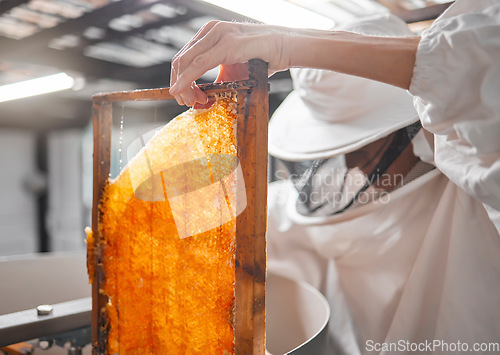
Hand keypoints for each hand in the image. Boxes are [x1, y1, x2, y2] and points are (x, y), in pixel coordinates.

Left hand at [169, 21, 290, 106]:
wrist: (284, 48)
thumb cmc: (261, 59)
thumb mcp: (233, 73)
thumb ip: (216, 83)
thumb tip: (198, 101)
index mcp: (209, 34)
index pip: (184, 58)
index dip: (180, 80)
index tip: (185, 98)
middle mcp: (210, 30)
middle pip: (180, 60)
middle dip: (178, 84)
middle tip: (185, 102)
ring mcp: (218, 34)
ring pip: (186, 62)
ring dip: (183, 85)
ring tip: (191, 100)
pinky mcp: (227, 43)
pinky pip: (199, 64)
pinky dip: (187, 80)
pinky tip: (183, 91)